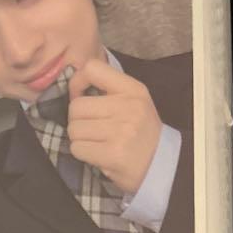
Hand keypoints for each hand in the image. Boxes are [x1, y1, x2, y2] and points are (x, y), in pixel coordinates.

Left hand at [67, 58, 162, 193]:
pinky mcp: (112, 154)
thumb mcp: (134, 101)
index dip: (77, 83)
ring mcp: (120, 131)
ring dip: (79, 138)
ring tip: (96, 141)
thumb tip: (72, 88)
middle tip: (91, 128)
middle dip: (77, 119)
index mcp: (133, 89)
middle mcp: (128, 107)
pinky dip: (82, 153)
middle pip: (76, 106)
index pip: (92, 68)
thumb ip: (107, 89)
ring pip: (74, 129)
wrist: (159, 164)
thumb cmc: (140, 131)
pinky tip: (96, 153)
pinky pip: (77, 148)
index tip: (80, 97)